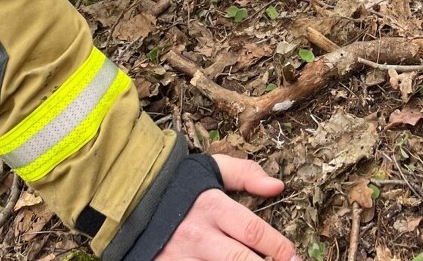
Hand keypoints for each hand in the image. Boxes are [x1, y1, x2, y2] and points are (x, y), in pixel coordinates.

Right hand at [157, 155, 298, 260]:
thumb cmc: (177, 186)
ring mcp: (180, 258)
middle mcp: (197, 235)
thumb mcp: (209, 169)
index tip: (293, 256)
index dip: (278, 246)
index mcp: (210, 206)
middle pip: (241, 260)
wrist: (129, 202)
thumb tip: (278, 186)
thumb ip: (245, 173)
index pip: (252, 230)